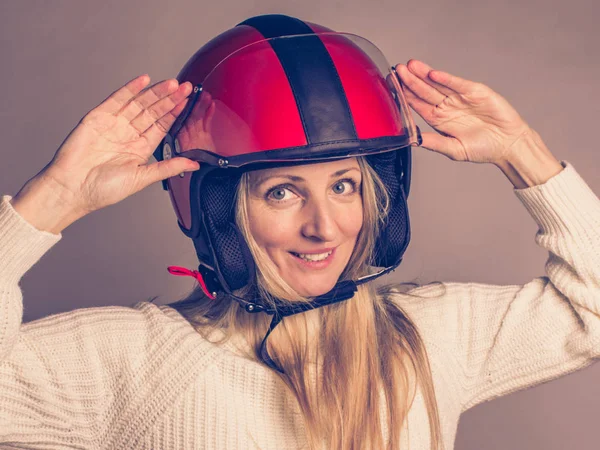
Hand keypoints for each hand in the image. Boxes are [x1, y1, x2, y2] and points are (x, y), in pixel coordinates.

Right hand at [38, 74, 199, 216]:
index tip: (188, 101)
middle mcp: (128, 134)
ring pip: (138, 103)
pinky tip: (144, 80)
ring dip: (155, 92)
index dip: (174, 112)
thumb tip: (193, 165)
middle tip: (185, 87)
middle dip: (169, 99)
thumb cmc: (103, 189)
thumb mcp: (143, 178)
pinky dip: (130, 89)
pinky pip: (117, 99)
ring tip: (171, 84)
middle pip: (153, 111)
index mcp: (140, 148)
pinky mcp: (98, 117)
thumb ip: (168, 167)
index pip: (161, 125)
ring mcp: (114, 124)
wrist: (73, 188)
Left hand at [395, 59, 530, 164]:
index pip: (417, 105)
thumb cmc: (483, 149)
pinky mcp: (476, 92)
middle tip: (396, 70)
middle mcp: (447, 106)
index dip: (404, 96)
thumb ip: (434, 143)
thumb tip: (413, 140)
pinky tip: (433, 74)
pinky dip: (446, 79)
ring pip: (438, 84)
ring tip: (410, 66)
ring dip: (424, 74)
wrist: (508, 144)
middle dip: (410, 81)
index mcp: (439, 119)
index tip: (391, 87)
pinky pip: (458, 84)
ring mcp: (460, 98)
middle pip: (424, 91)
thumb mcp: (453, 149)